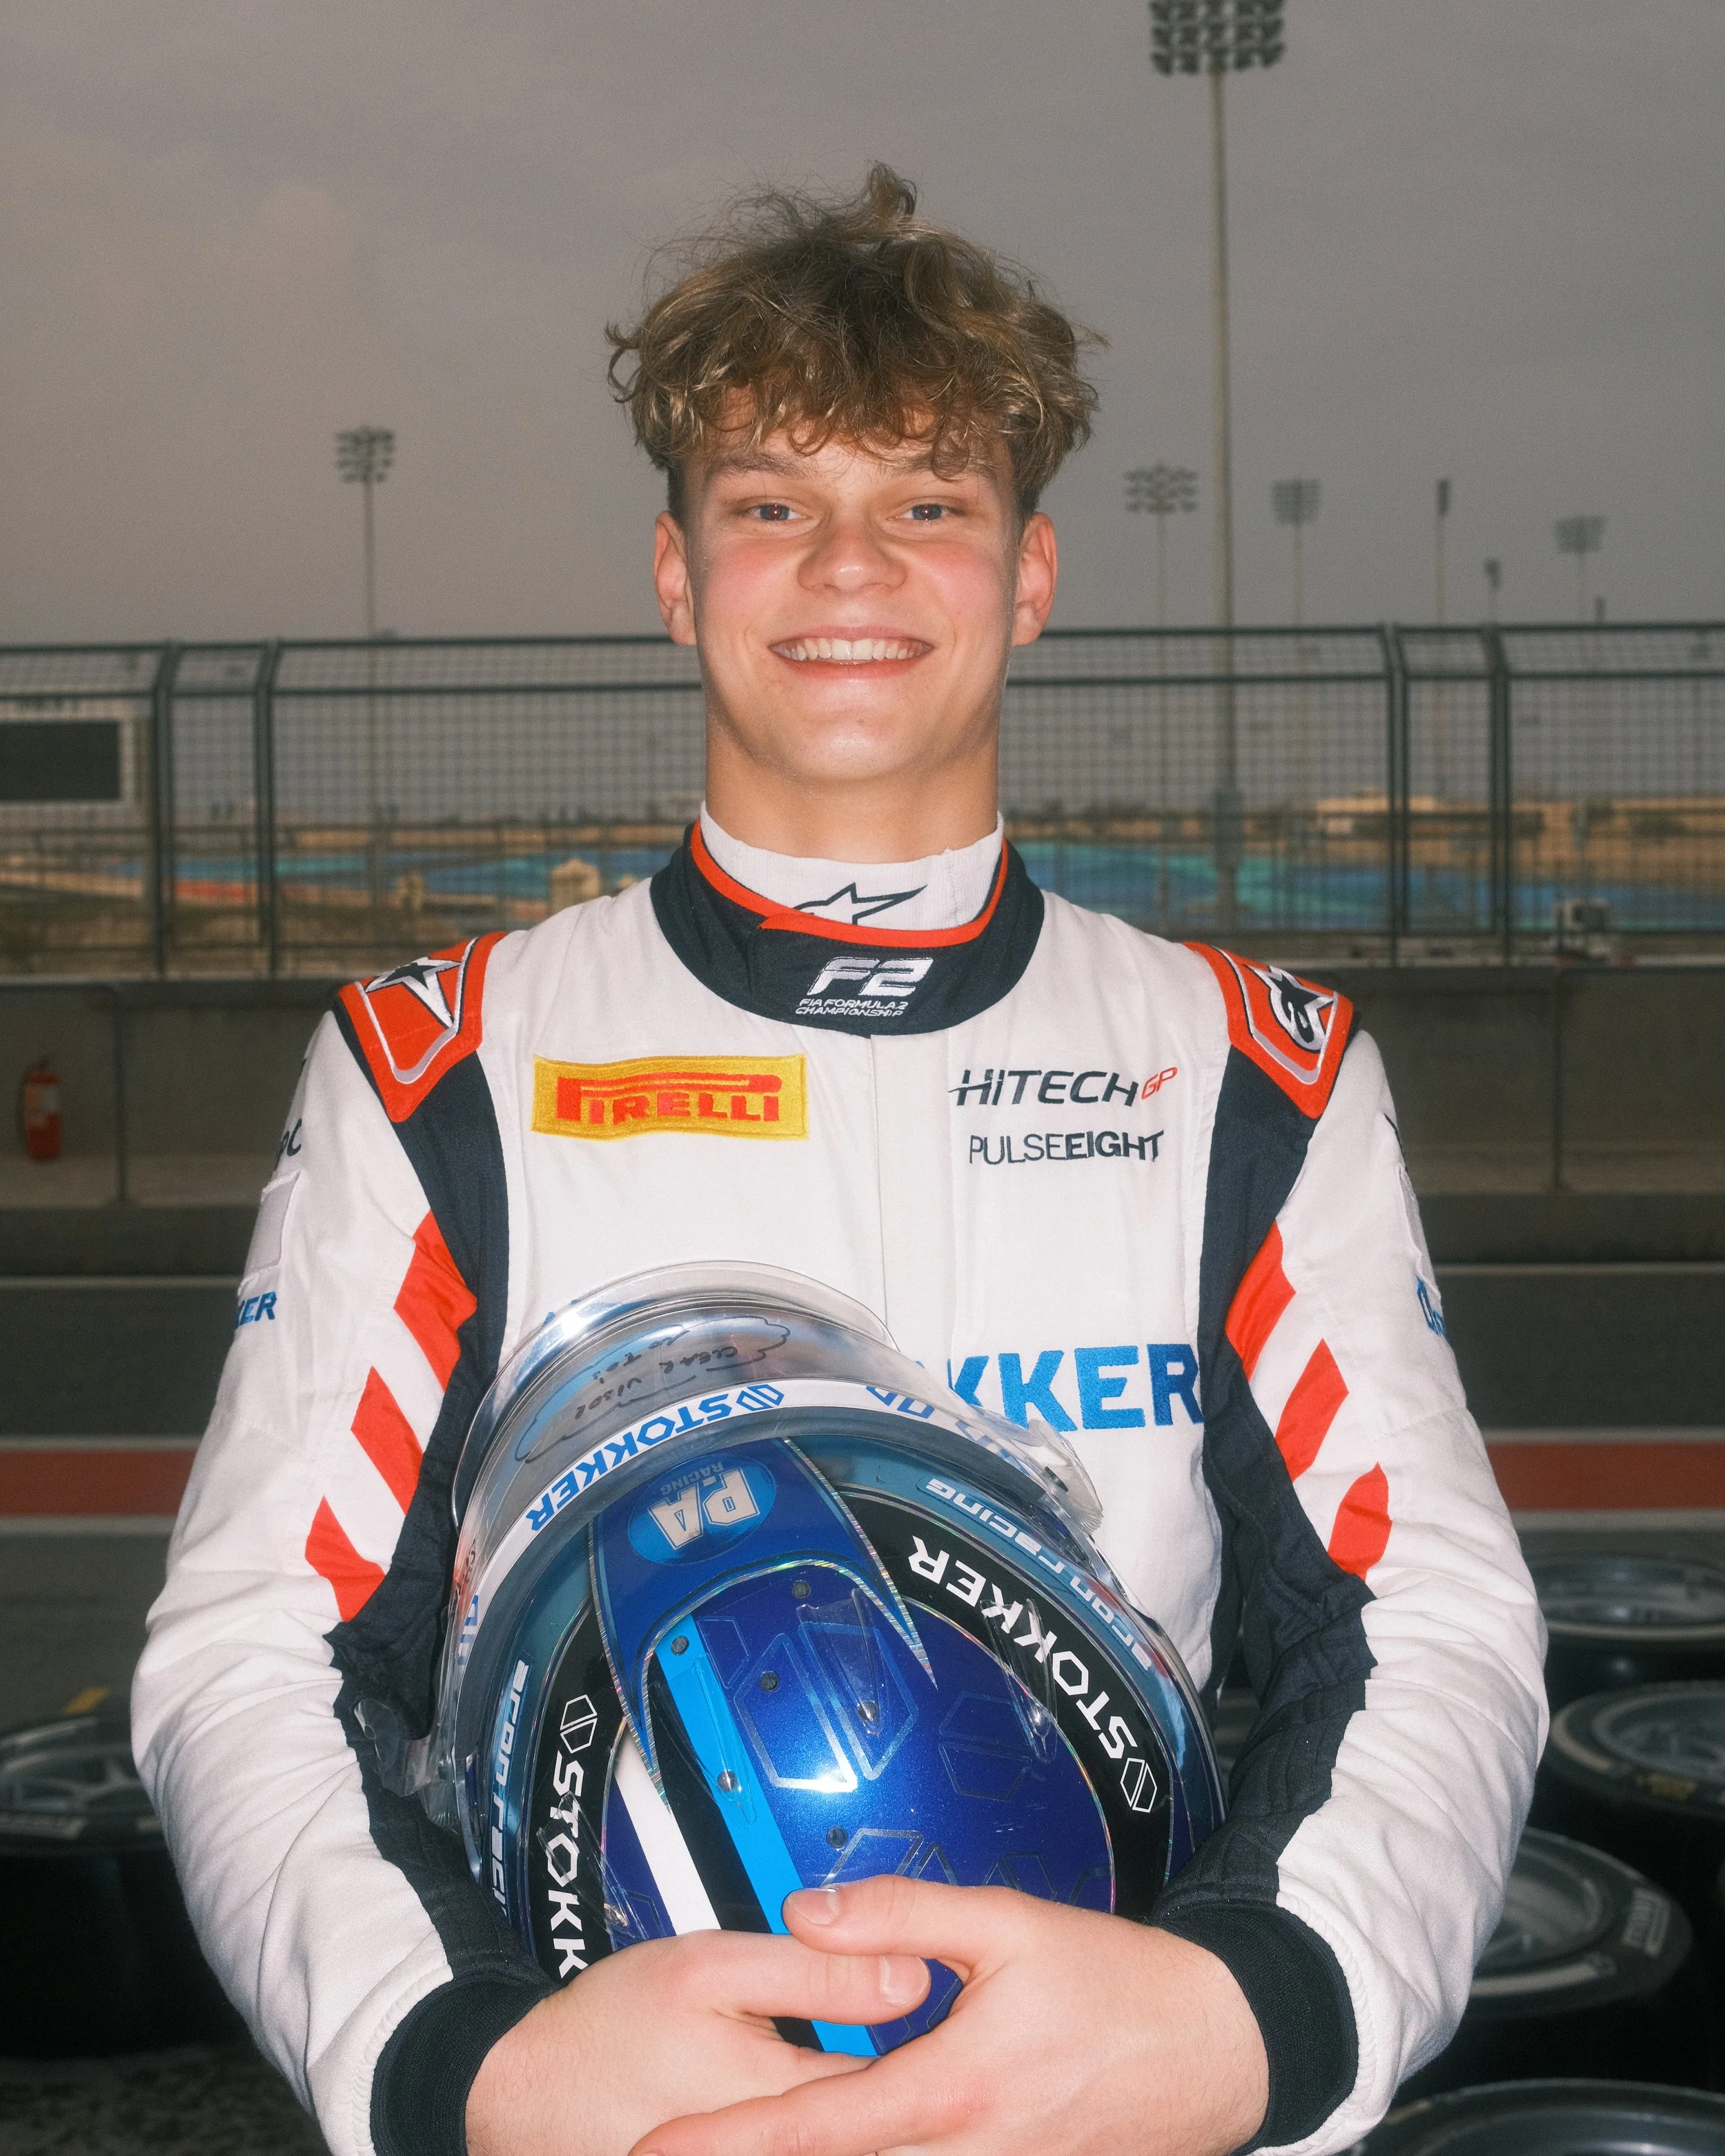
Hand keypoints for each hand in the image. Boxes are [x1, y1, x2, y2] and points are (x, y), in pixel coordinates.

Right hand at [466, 1928, 928, 2155]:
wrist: (520, 2094)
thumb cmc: (609, 2027)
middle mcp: (770, 2154)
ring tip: (900, 2102)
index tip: (961, 2022)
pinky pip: (795, 2155)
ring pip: (840, 2149)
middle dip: (908, 2105)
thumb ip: (816, 1971)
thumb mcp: (713, 1966)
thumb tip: (912, 1973)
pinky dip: (821, 2133)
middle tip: (935, 2069)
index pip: (892, 2090)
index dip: (932, 2054)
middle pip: (872, 2133)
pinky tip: (834, 2116)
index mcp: (782, 2099)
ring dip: (870, 2125)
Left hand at [626, 1878, 1268, 2155]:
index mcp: (950, 2090)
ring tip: (750, 2138)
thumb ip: (901, 1914)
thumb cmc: (1116, 1983)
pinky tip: (856, 2133)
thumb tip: (804, 1905)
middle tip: (675, 2145)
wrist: (1218, 2048)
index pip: (812, 2126)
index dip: (727, 2143)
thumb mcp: (1007, 1923)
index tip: (656, 2147)